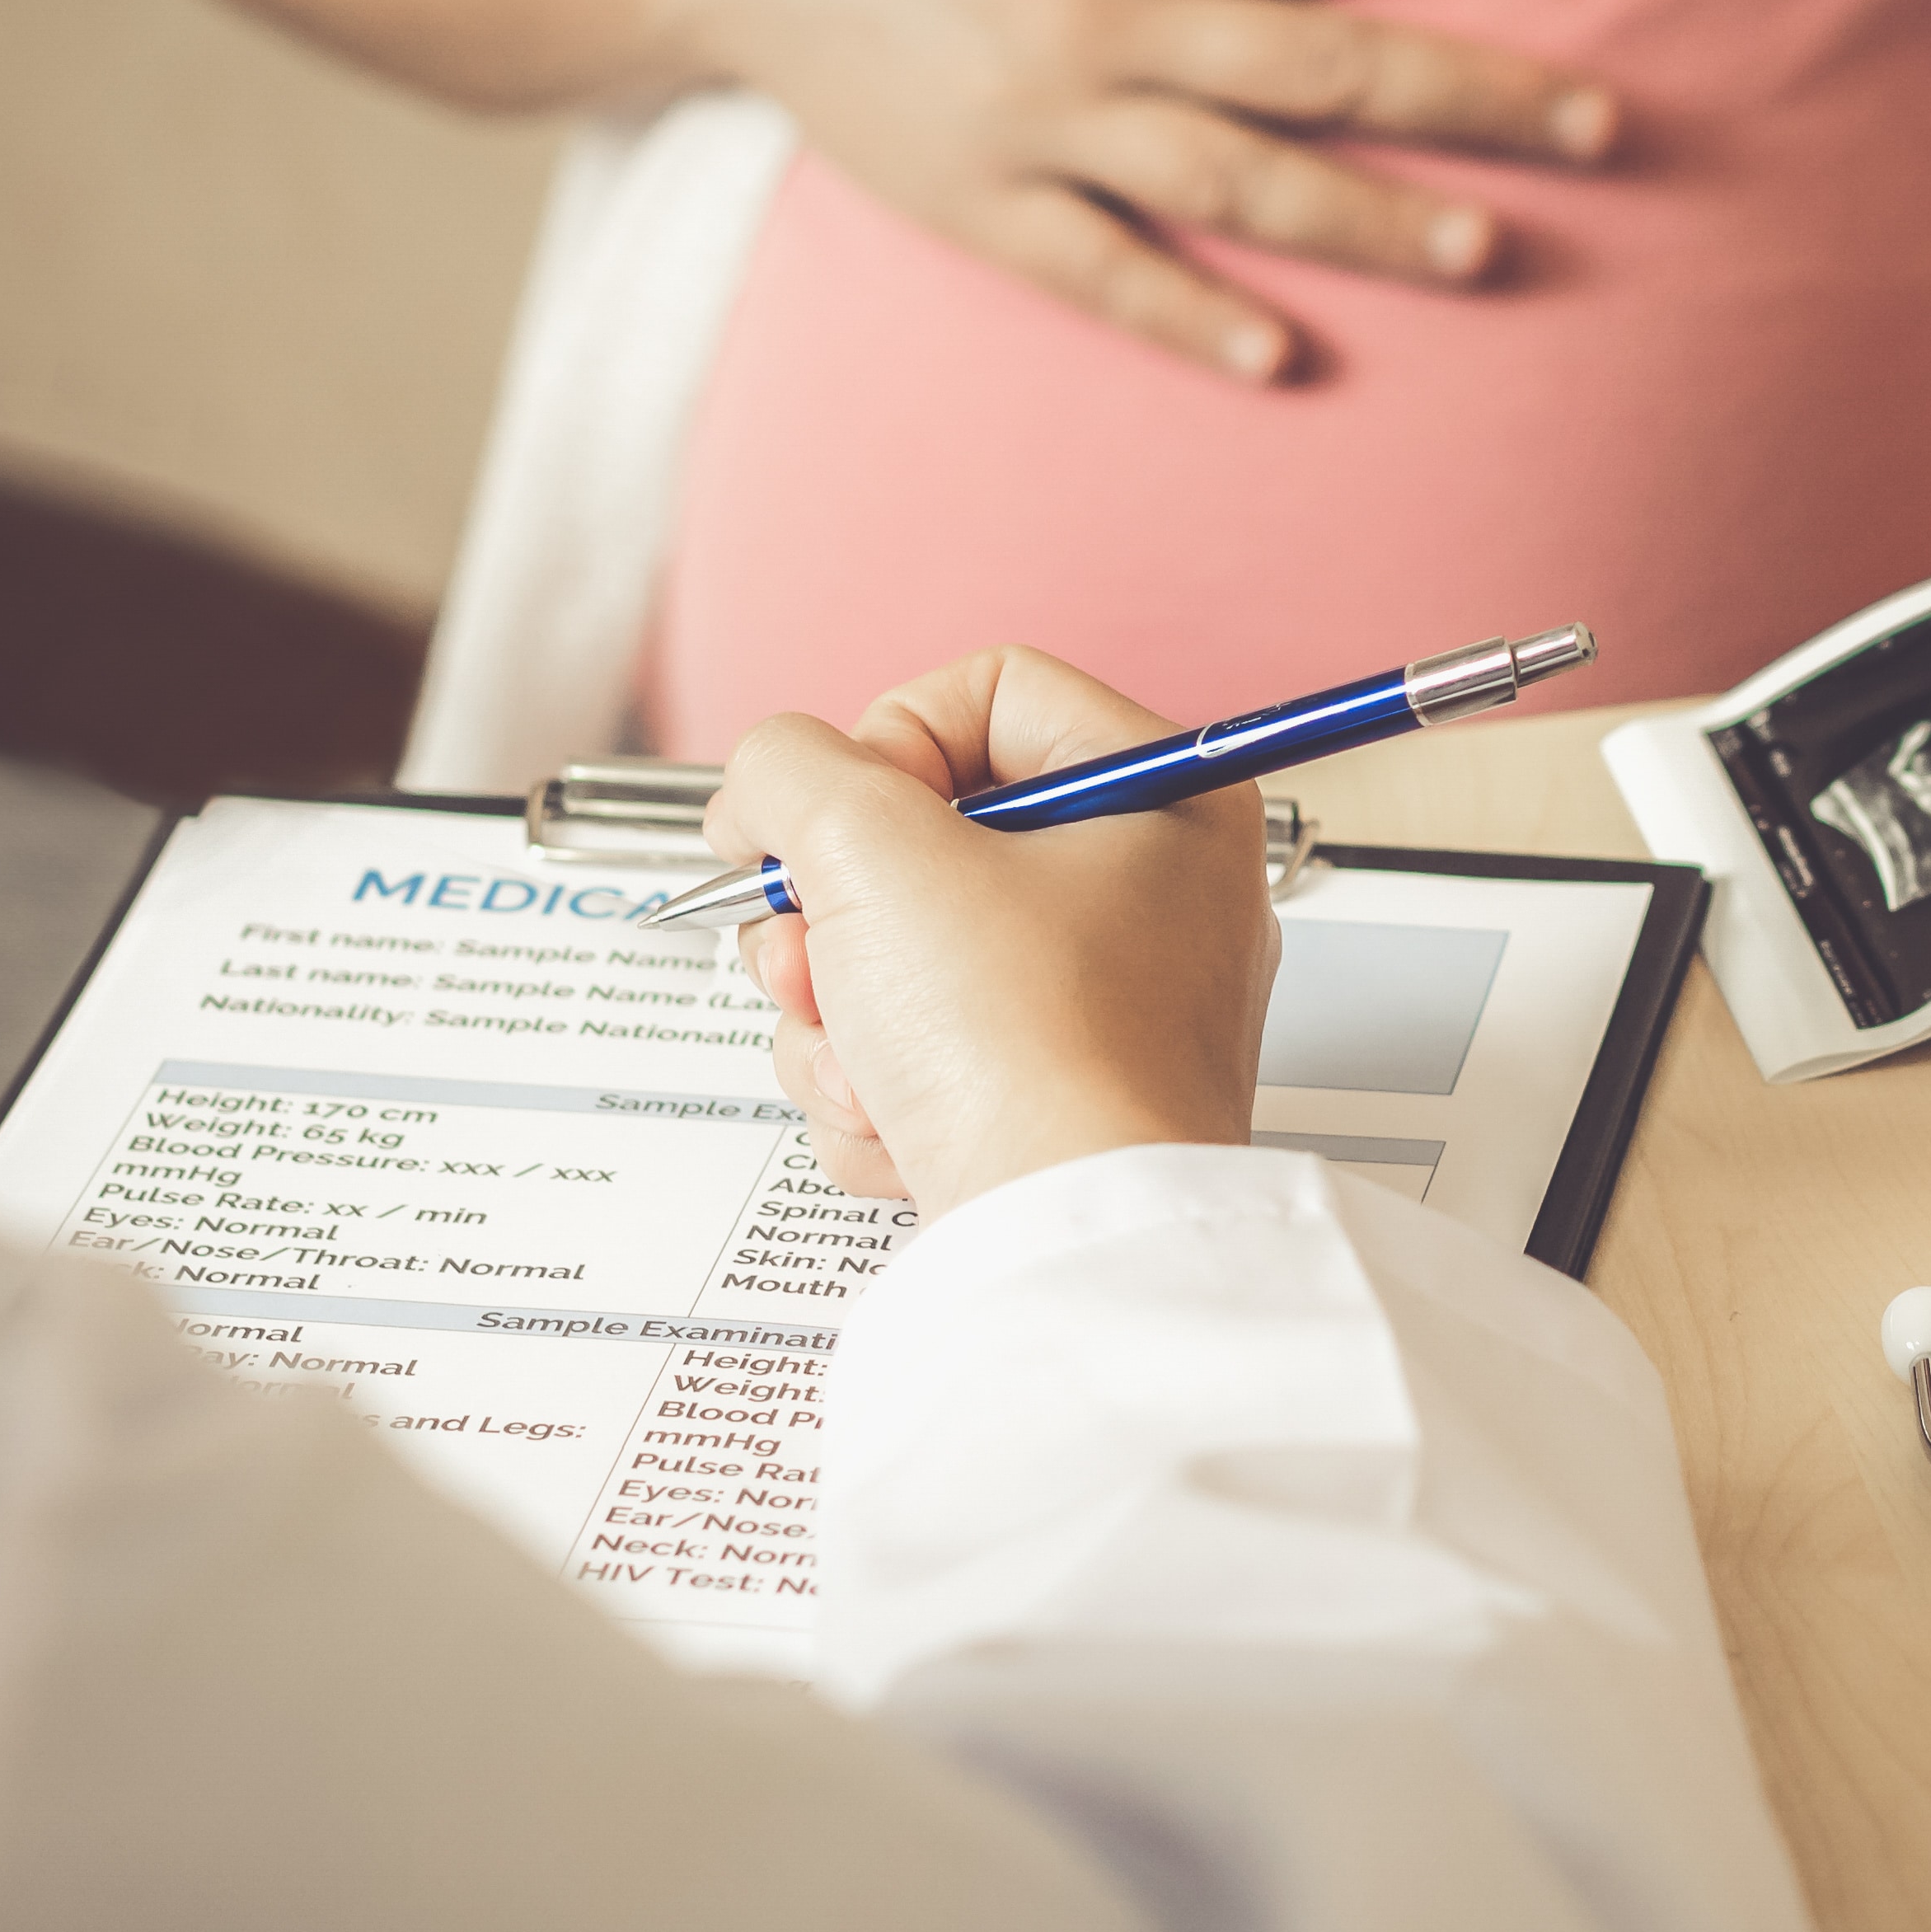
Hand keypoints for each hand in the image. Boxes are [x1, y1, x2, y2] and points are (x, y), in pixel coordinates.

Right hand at [681, 0, 1625, 382]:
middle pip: (1321, 60)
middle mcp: (1101, 10)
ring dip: (1363, 218)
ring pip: (1231, 180)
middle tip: (1601, 124)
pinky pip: (1097, 274)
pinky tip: (1283, 362)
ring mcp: (1039, 119)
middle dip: (1472, 92)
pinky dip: (1188, 319)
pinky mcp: (978, 203)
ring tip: (1484, 249)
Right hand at [706, 651, 1280, 1213]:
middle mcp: (1152, 897)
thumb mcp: (870, 847)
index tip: (827, 816)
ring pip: (900, 958)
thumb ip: (789, 769)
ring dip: (840, 1016)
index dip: (878, 743)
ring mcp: (1104, 1008)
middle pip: (923, 842)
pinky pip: (922, 1057)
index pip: (986, 693)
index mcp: (1164, 799)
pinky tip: (901, 1124)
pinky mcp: (1052, 1101)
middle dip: (832, 913)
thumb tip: (766, 782)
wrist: (1062, 1238)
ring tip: (864, 1058)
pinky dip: (881, 1094)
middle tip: (811, 954)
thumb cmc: (1027, 1047)